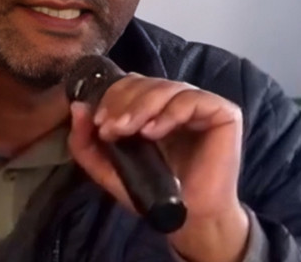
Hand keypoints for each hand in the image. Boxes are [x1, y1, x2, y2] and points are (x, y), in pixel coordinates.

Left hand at [67, 75, 248, 261]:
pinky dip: (169, 112)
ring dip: (141, 106)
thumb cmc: (153, 191)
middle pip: (146, 82)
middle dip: (122, 102)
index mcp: (154, 107)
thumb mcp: (108, 167)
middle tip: (110, 128)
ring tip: (128, 130)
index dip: (112, 96)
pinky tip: (154, 132)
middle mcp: (177, 100)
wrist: (189, 219)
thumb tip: (77, 107)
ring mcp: (201, 105)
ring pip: (167, 87)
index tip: (98, 122)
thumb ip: (86, 142)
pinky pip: (193, 100)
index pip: (131, 84)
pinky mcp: (223, 114)